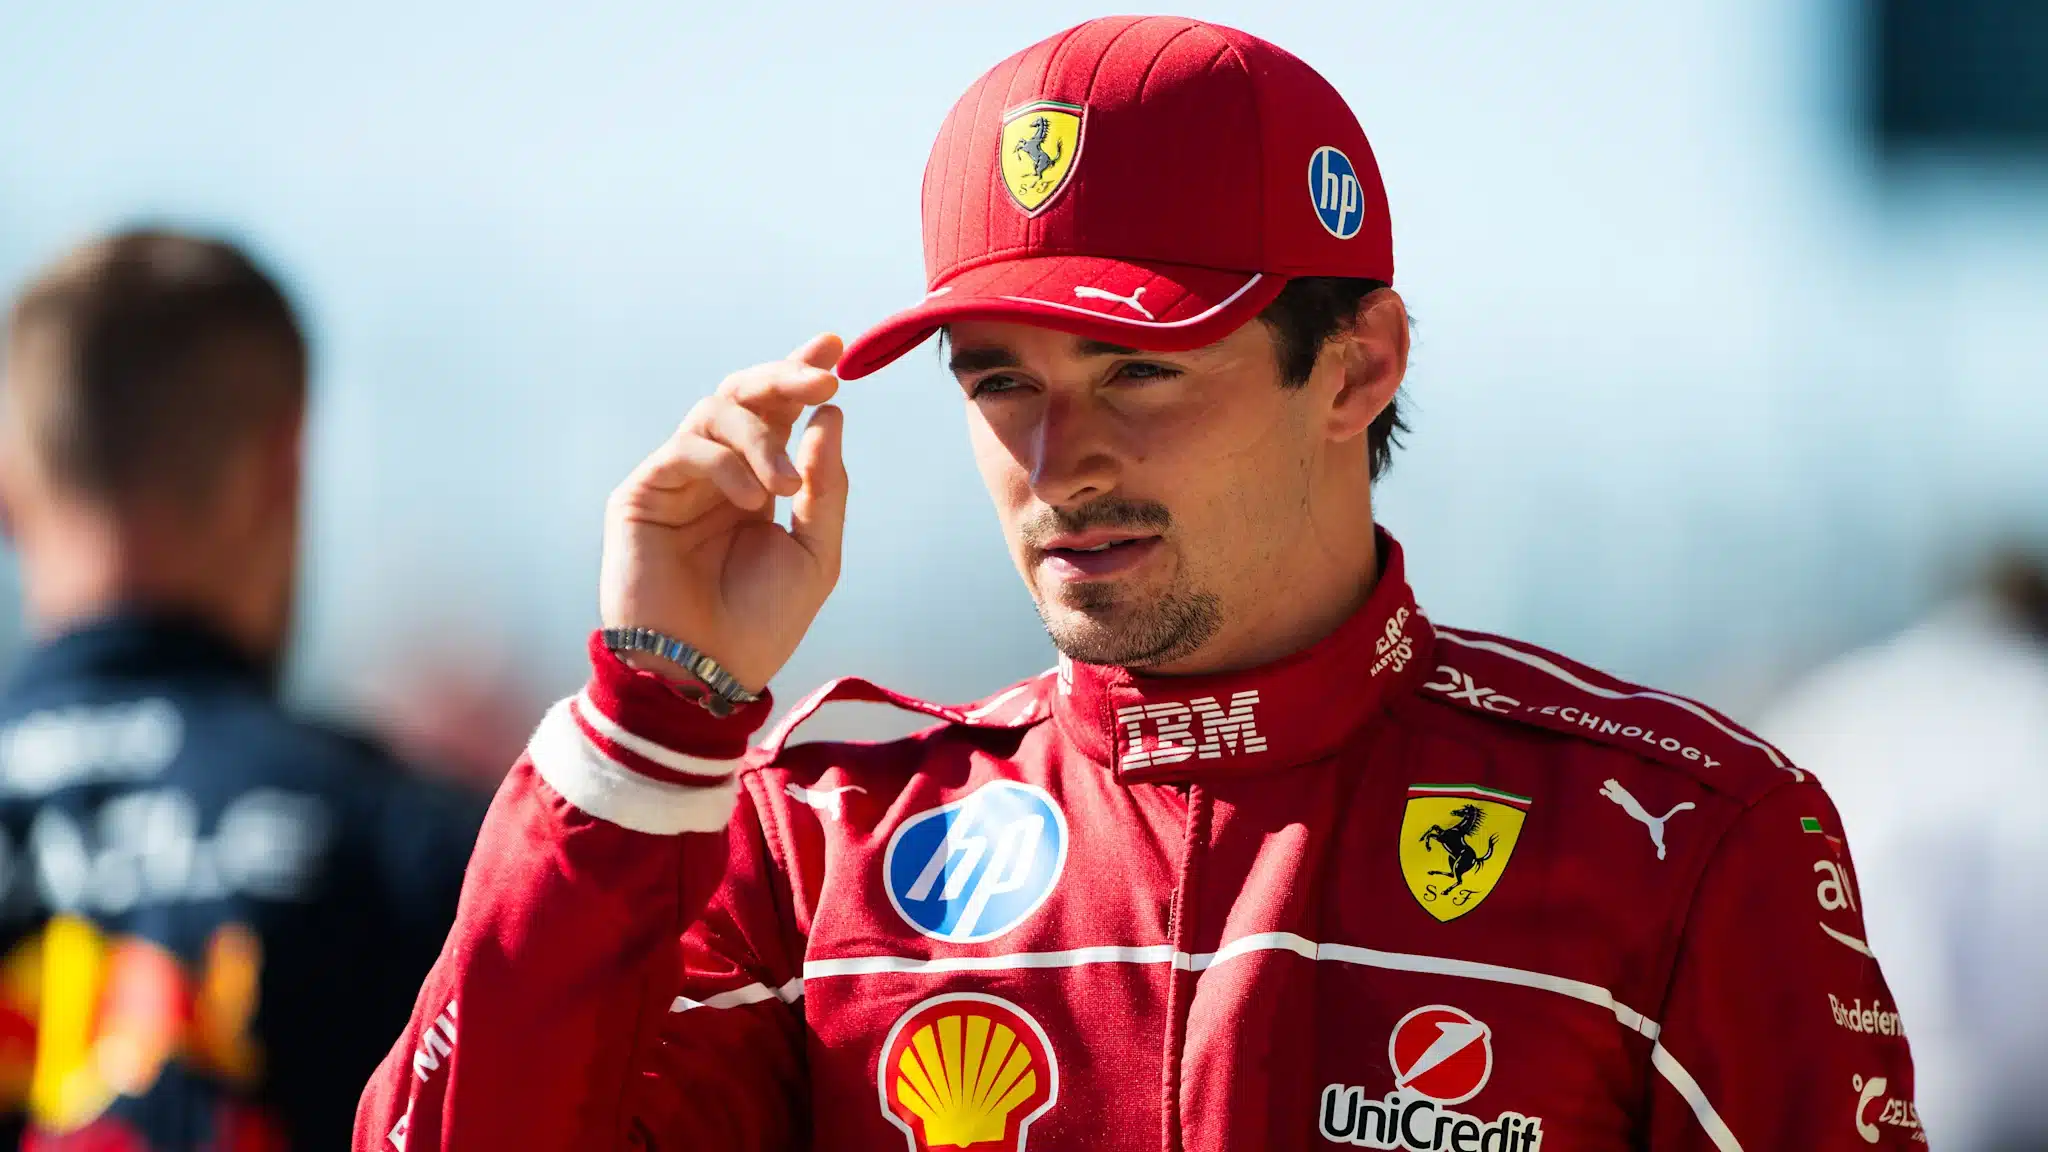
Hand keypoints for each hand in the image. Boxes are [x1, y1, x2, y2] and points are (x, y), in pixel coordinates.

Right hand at [598, 333, 847, 691]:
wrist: (709, 675)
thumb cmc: (761, 624)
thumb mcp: (816, 553)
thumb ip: (827, 486)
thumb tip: (829, 414)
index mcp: (757, 480)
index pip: (776, 411)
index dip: (798, 372)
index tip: (835, 345)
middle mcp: (716, 472)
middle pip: (742, 394)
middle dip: (784, 377)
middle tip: (823, 378)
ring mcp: (676, 480)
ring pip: (714, 412)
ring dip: (762, 436)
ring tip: (787, 486)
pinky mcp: (640, 495)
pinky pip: (685, 450)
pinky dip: (726, 464)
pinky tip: (752, 500)